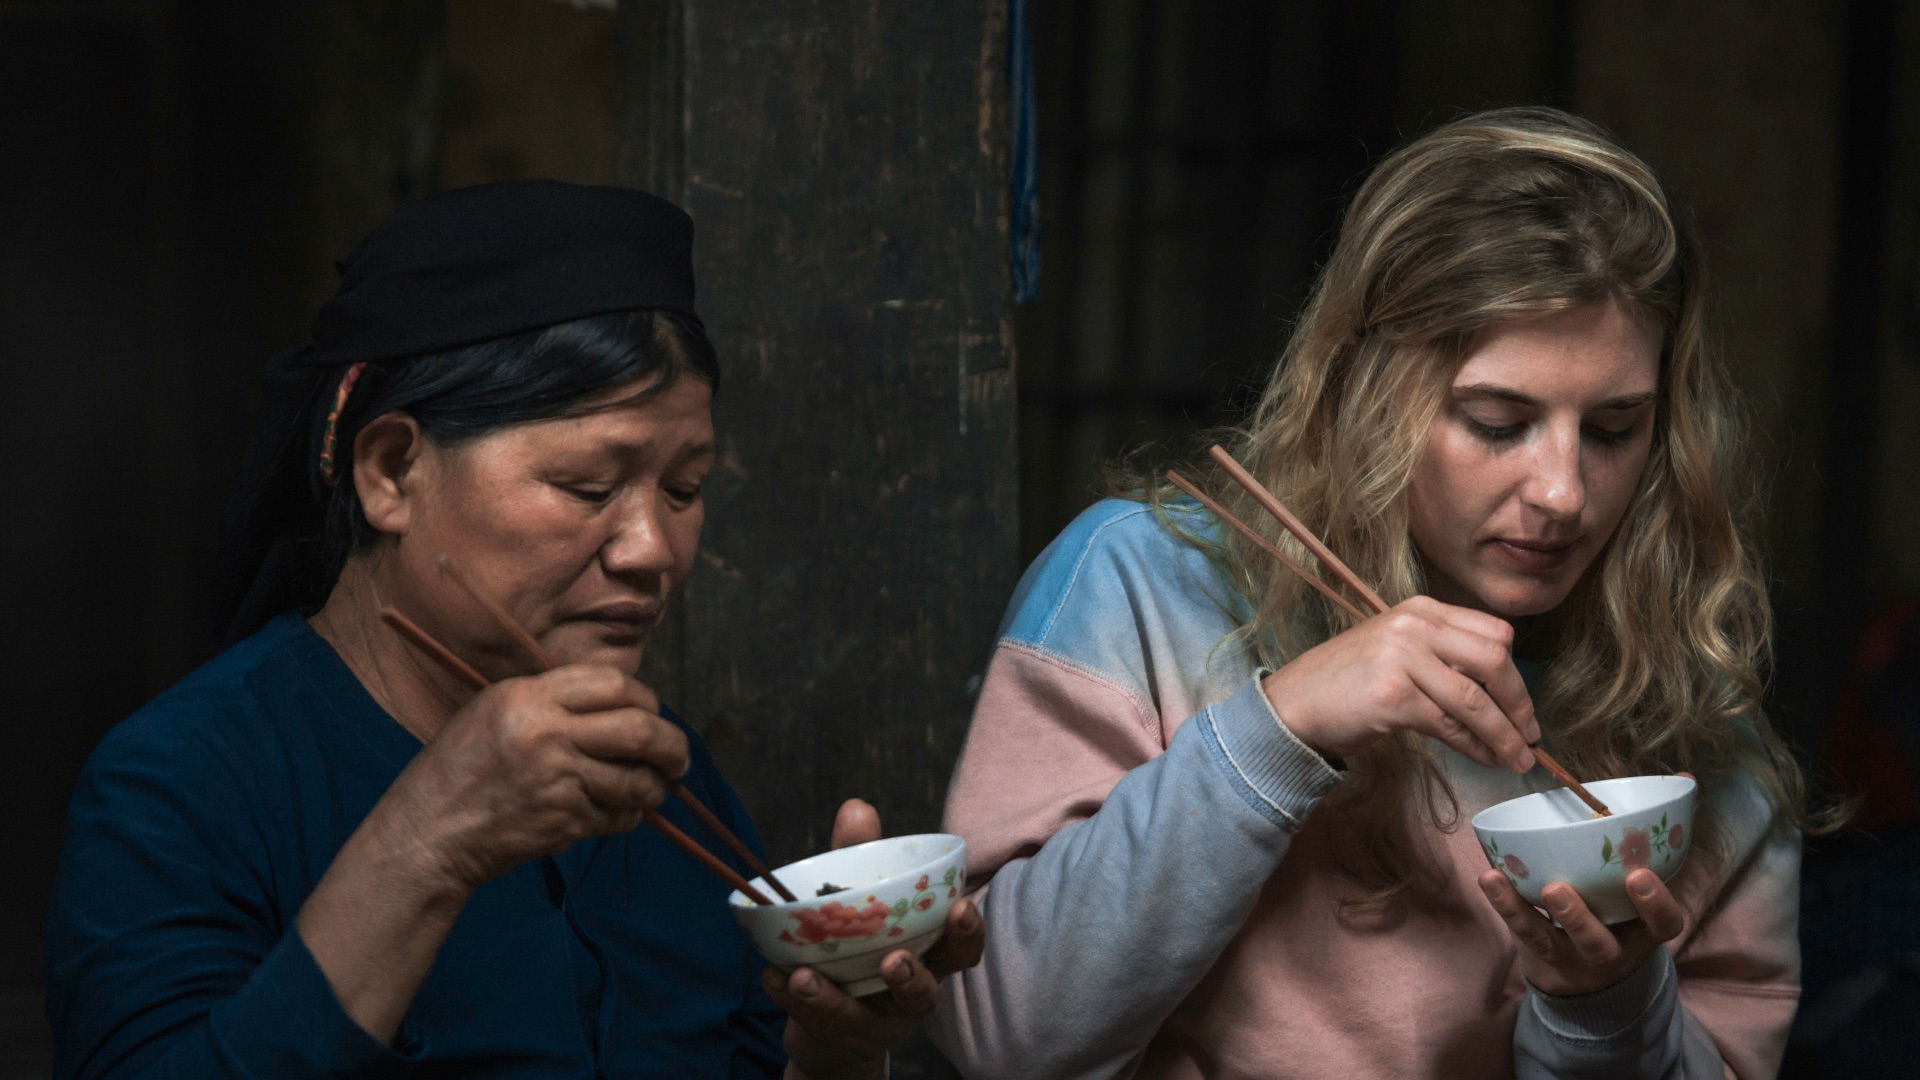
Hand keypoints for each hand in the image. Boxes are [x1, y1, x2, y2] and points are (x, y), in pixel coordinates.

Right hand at [388, 664, 688, 889]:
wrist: (428, 832)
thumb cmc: (459, 769)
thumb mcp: (494, 710)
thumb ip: (554, 701)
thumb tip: (623, 706)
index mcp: (529, 697)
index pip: (613, 685)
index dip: (645, 699)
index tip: (653, 713)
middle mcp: (547, 734)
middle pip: (639, 729)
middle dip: (672, 745)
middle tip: (678, 758)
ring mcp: (558, 780)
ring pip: (636, 779)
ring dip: (655, 788)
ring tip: (655, 789)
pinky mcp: (563, 821)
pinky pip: (616, 815)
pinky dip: (627, 816)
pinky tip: (618, 813)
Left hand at [766, 799, 986, 1079]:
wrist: (830, 1016)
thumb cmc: (858, 945)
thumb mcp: (861, 900)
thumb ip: (859, 857)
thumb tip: (857, 806)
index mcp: (927, 955)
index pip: (961, 948)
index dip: (968, 931)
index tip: (961, 908)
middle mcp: (908, 994)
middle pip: (925, 994)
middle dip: (912, 979)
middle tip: (893, 961)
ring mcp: (873, 1023)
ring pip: (862, 1020)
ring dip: (833, 999)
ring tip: (805, 976)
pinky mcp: (836, 1038)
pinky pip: (812, 1023)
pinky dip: (790, 999)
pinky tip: (772, 976)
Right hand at [1260, 595, 1536, 770]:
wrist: (1294, 704)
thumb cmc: (1348, 684)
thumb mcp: (1399, 652)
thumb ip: (1443, 657)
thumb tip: (1501, 695)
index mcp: (1421, 610)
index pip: (1493, 632)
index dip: (1516, 673)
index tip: (1523, 706)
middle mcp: (1414, 626)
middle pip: (1494, 659)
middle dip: (1519, 702)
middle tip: (1529, 735)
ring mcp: (1402, 658)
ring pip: (1475, 699)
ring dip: (1503, 734)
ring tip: (1517, 759)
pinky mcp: (1393, 695)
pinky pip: (1450, 724)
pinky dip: (1474, 746)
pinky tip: (1484, 759)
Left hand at [1477, 770, 1696, 995]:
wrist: (1593, 972)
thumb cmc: (1625, 904)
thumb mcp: (1646, 881)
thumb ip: (1661, 832)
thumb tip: (1684, 776)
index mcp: (1647, 930)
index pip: (1664, 924)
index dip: (1656, 904)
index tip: (1640, 875)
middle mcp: (1612, 950)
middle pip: (1598, 943)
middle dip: (1579, 918)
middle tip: (1558, 889)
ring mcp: (1571, 955)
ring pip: (1549, 941)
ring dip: (1523, 911)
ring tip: (1500, 880)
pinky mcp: (1539, 951)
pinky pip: (1520, 931)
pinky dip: (1503, 904)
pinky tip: (1489, 877)